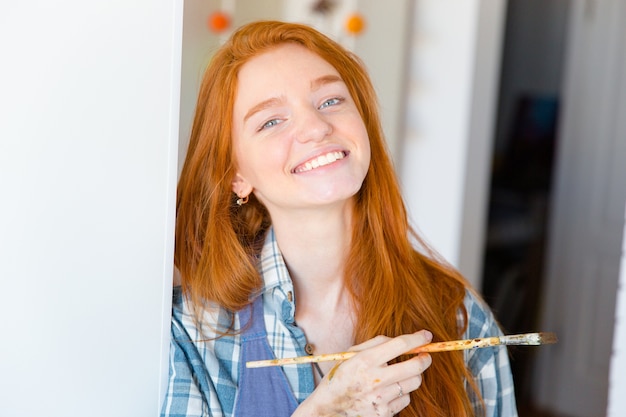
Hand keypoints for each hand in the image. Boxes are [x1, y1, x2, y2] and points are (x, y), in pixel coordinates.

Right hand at [295, 330, 432, 416]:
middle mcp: (375, 379)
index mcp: (365, 361)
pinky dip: (402, 393)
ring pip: (414, 383)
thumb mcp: (350, 355)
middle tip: (425, 355)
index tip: (426, 336)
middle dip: (425, 358)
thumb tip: (399, 340)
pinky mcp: (385, 413)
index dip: (417, 339)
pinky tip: (390, 390)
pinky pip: (405, 399)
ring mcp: (381, 398)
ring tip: (401, 374)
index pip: (399, 345)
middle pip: (415, 366)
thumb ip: (374, 344)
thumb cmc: (340, 378)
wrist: (328, 409)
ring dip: (412, 376)